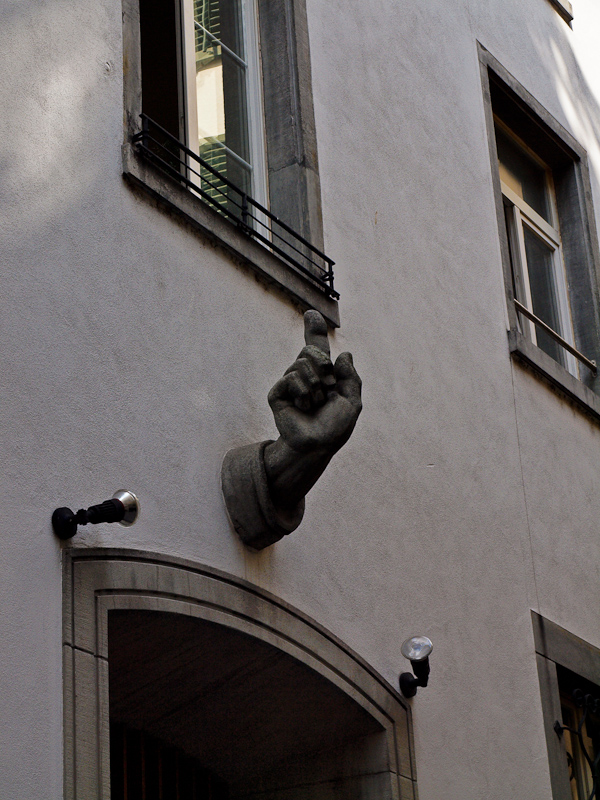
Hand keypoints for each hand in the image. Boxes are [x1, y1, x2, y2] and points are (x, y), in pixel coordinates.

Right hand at [267, 311, 361, 454]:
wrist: (318, 445)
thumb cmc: (335, 427)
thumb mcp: (352, 401)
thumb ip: (351, 377)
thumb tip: (344, 353)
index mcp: (324, 376)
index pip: (317, 348)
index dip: (314, 330)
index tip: (311, 314)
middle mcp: (306, 376)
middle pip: (311, 350)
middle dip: (323, 367)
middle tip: (327, 388)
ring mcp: (290, 384)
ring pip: (302, 363)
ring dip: (316, 386)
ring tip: (314, 404)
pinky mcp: (278, 393)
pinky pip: (291, 377)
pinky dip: (303, 391)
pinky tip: (302, 406)